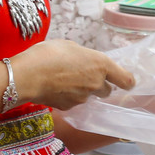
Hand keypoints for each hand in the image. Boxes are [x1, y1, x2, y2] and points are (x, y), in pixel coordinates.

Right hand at [10, 40, 135, 109]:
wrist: (27, 76)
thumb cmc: (48, 54)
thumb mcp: (70, 46)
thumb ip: (83, 56)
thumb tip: (83, 61)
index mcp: (101, 64)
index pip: (125, 79)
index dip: (127, 82)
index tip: (128, 83)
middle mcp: (96, 83)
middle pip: (106, 90)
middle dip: (99, 85)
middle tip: (84, 76)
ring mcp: (83, 97)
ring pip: (89, 96)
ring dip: (82, 90)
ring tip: (64, 80)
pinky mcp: (69, 107)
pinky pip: (73, 102)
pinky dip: (68, 97)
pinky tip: (55, 89)